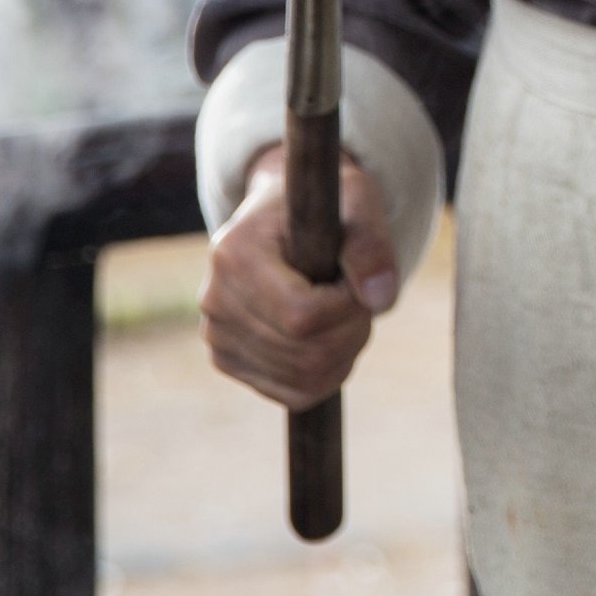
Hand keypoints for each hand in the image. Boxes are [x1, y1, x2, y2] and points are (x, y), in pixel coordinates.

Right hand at [199, 145, 397, 409]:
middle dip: (353, 330)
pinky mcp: (227, 360)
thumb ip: (371, 243)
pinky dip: (329, 373)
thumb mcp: (356, 202)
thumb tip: (380, 299)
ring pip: (305, 379)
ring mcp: (216, 335)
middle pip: (306, 353)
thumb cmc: (324, 206)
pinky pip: (294, 393)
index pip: (301, 315)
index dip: (348, 307)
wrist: (284, 217)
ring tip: (345, 311)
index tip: (359, 279)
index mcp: (235, 253)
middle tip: (360, 296)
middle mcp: (215, 299)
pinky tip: (331, 336)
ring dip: (346, 351)